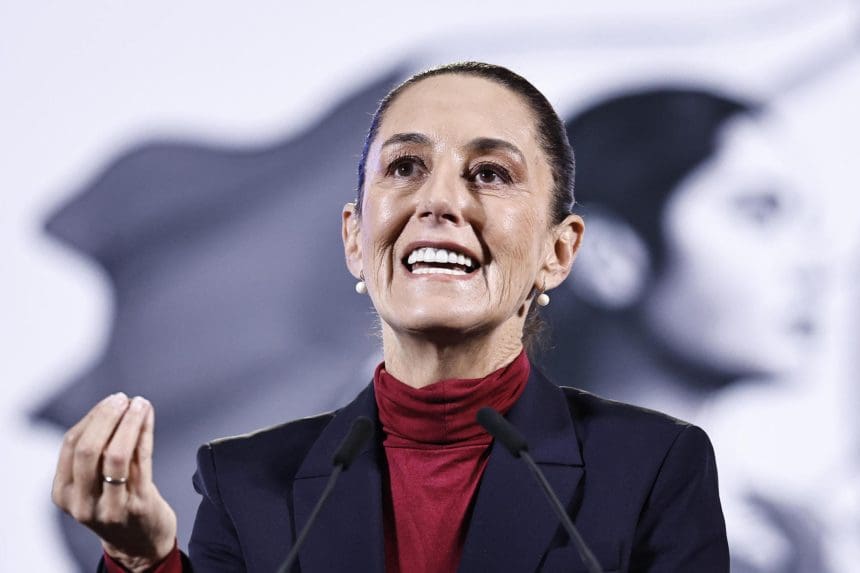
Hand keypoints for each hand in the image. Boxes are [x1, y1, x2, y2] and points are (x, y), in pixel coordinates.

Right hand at [52, 393, 177, 571]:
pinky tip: (148, 418)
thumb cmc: (116, 503)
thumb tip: (111, 406)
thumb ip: (93, 453)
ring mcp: (110, 506)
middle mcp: (82, 502)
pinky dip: (144, 433)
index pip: (71, 444)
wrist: (140, 544)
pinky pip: (141, 461)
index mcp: (64, 493)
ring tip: (140, 404)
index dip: (93, 417)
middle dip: (107, 417)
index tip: (112, 400)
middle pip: (88, 449)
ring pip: (115, 454)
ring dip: (129, 423)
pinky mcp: (138, 504)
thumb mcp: (92, 484)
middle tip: (123, 399)